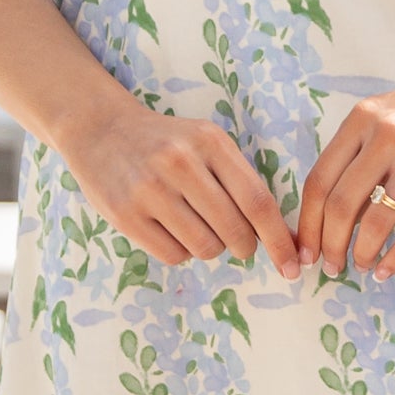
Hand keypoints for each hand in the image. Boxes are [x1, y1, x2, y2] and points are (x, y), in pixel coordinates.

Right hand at [65, 89, 298, 272]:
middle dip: (244, 245)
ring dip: (209, 246)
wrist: (100, 128)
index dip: (280, 240)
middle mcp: (180, 163)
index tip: (294, 265)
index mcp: (210, 142)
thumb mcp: (206, 144)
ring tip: (194, 224)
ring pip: (205, 248)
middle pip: (235, 231)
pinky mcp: (125, 214)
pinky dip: (180, 251)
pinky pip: (174, 256)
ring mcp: (149, 190)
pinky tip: (169, 228)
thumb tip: (282, 237)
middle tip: (237, 241)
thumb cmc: (166, 143)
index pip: (258, 202)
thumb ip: (242, 183)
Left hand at [296, 60, 394, 276]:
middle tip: (331, 266)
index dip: (307, 222)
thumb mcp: (390, 114)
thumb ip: (359, 151)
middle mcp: (389, 135)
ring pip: (376, 222)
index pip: (319, 180)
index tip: (304, 248)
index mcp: (364, 118)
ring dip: (362, 254)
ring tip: (360, 266)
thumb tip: (327, 211)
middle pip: (341, 205)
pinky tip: (387, 271)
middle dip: (329, 245)